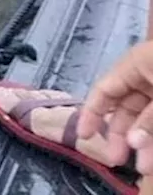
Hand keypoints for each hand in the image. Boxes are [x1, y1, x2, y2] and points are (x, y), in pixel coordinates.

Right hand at [79, 40, 152, 173]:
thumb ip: (150, 120)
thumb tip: (133, 145)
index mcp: (137, 64)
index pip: (104, 90)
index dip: (91, 113)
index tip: (84, 138)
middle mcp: (148, 75)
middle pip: (126, 108)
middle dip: (123, 135)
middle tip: (120, 161)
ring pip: (149, 118)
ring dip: (146, 142)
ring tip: (145, 166)